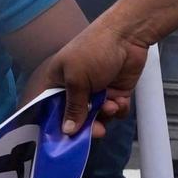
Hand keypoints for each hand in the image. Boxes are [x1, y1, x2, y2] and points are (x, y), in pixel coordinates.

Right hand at [24, 18, 147, 139]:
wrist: (127, 36)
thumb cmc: (93, 50)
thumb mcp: (77, 78)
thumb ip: (73, 107)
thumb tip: (67, 131)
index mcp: (56, 82)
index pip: (49, 109)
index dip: (54, 125)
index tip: (62, 141)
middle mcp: (74, 90)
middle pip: (75, 119)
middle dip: (87, 126)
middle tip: (97, 130)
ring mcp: (95, 93)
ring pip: (96, 118)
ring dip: (105, 115)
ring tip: (111, 104)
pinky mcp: (113, 94)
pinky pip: (113, 113)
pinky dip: (118, 109)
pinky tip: (120, 100)